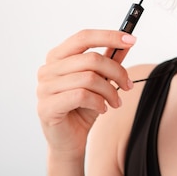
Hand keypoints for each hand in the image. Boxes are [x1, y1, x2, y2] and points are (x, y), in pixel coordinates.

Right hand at [36, 29, 135, 157]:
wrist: (69, 140)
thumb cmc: (82, 108)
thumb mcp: (100, 80)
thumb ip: (109, 60)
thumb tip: (126, 42)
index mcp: (57, 56)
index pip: (84, 37)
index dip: (109, 36)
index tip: (131, 39)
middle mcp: (48, 69)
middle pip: (91, 59)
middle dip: (117, 71)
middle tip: (128, 85)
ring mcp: (44, 88)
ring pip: (89, 78)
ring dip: (110, 91)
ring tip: (115, 102)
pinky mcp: (46, 106)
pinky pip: (81, 95)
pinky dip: (98, 102)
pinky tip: (102, 109)